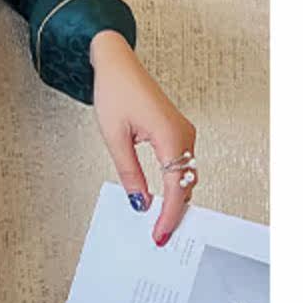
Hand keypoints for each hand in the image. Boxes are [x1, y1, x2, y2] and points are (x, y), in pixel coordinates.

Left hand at [90, 29, 196, 246]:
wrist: (118, 64)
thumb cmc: (115, 92)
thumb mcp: (115, 138)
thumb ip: (129, 173)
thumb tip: (139, 202)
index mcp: (171, 137)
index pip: (177, 188)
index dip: (169, 216)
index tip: (160, 235)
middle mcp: (185, 136)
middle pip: (186, 185)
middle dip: (175, 213)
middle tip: (160, 237)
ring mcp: (184, 133)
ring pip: (186, 176)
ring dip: (176, 200)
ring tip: (160, 224)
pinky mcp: (178, 132)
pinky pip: (182, 165)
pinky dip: (175, 185)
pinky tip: (162, 199)